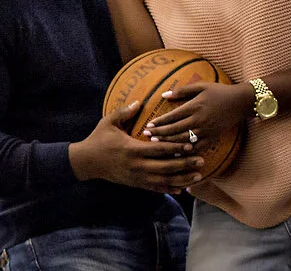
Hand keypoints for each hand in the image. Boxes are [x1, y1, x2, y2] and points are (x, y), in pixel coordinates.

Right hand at [70, 101, 204, 193]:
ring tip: (198, 176)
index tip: (190, 145)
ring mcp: (138, 177)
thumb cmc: (99, 139)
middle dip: (185, 164)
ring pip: (165, 181)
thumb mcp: (108, 122)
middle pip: (167, 167)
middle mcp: (138, 166)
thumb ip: (124, 112)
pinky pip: (156, 188)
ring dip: (183, 179)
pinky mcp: (136, 184)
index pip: (159, 149)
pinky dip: (170, 188)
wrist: (88, 162)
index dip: (176, 147)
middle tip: (202, 160)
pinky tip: (182, 188)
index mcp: (132, 149)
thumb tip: (139, 102)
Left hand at [146, 82, 253, 145]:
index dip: (160, 122)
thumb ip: (182, 90)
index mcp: (195, 107)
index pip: (173, 116)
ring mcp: (207, 131)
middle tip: (147, 135)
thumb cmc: (219, 91)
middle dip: (160, 133)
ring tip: (157, 144)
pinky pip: (198, 147)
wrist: (240, 102)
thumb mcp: (200, 86)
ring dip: (169, 143)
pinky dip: (187, 151)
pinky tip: (177, 153)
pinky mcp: (213, 138)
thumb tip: (164, 95)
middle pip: (175, 130)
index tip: (149, 125)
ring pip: (185, 140)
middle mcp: (200, 120)